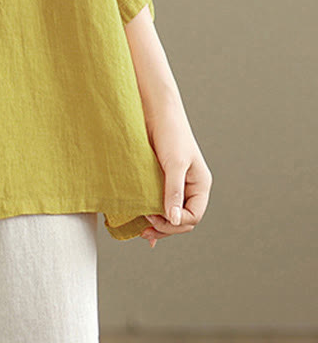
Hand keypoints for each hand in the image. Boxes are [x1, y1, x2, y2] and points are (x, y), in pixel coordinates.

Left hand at [141, 103, 212, 248]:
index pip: (193, 216)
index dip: (175, 223)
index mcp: (200, 185)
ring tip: (141, 230)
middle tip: (144, 231)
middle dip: (165, 228)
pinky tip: (141, 221)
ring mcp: (174, 184)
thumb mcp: (174, 163)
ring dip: (157, 223)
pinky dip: (151, 212)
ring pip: (169, 212)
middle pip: (182, 219)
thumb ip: (174, 191)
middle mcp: (189, 187)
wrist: (155, 110)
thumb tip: (174, 219)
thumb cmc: (171, 133)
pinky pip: (157, 201)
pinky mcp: (159, 178)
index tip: (154, 217)